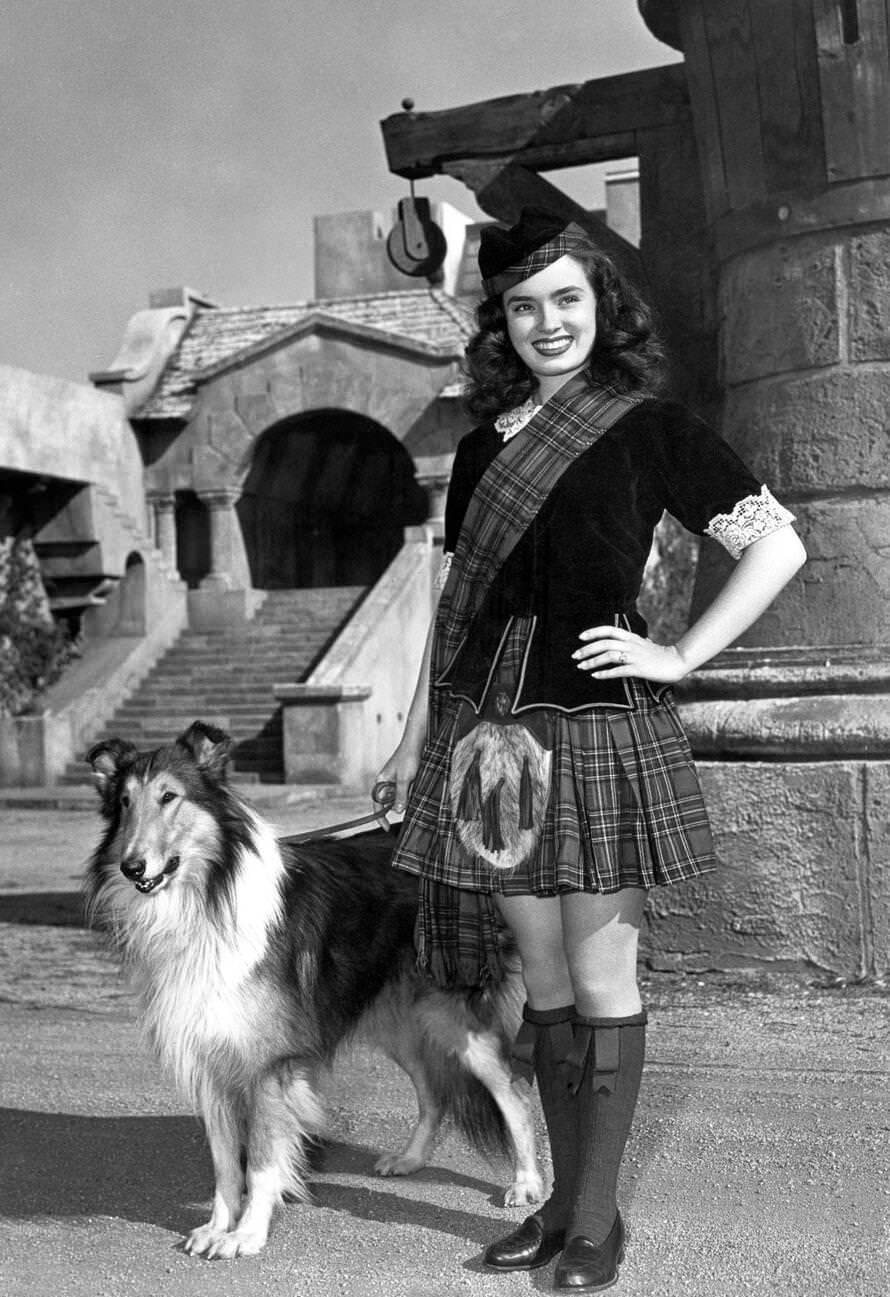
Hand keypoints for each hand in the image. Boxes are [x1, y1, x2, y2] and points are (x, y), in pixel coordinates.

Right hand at [375, 724, 425, 813]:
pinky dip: (412, 793)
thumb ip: (401, 795)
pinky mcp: (405, 779)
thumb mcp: (405, 779)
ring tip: (414, 787)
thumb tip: (397, 812)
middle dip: (399, 805)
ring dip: (407, 798)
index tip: (386, 828)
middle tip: (409, 803)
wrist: (417, 742)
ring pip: (400, 798)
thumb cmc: (408, 758)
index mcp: (381, 782)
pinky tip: (417, 785)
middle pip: (390, 802)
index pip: (377, 804)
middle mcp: (386, 782)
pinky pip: (407, 792)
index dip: (381, 817)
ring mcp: (396, 781)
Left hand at [573, 625, 687, 683]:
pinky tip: (596, 676)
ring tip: (582, 667)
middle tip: (575, 656)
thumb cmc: (660, 654)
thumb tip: (624, 640)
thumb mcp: (644, 643)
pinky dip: (605, 673)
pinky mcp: (639, 669)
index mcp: (631, 637)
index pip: (608, 630)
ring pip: (609, 656)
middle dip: (587, 649)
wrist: (677, 661)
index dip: (593, 632)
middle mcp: (631, 644)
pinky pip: (618, 671)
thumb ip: (632, 641)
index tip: (580, 637)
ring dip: (593, 661)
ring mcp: (635, 656)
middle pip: (604, 643)